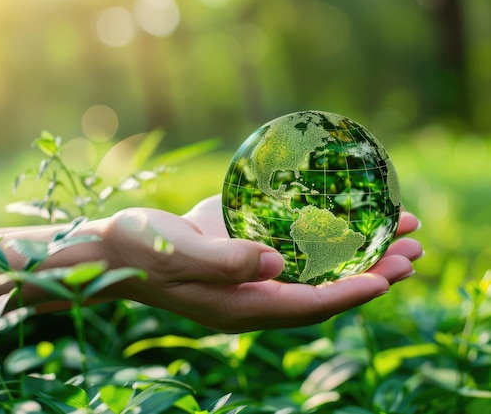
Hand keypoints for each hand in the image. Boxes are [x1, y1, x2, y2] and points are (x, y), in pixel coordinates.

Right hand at [95, 195, 422, 332]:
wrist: (112, 246)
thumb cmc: (139, 249)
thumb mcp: (178, 252)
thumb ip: (225, 261)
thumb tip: (275, 264)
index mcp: (240, 305)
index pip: (308, 306)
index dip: (351, 293)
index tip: (390, 276)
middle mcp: (251, 295)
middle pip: (324, 289)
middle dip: (370, 271)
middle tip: (413, 249)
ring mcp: (248, 275)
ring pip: (314, 269)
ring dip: (356, 252)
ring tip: (397, 232)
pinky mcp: (242, 253)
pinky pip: (292, 251)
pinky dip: (323, 237)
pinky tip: (343, 217)